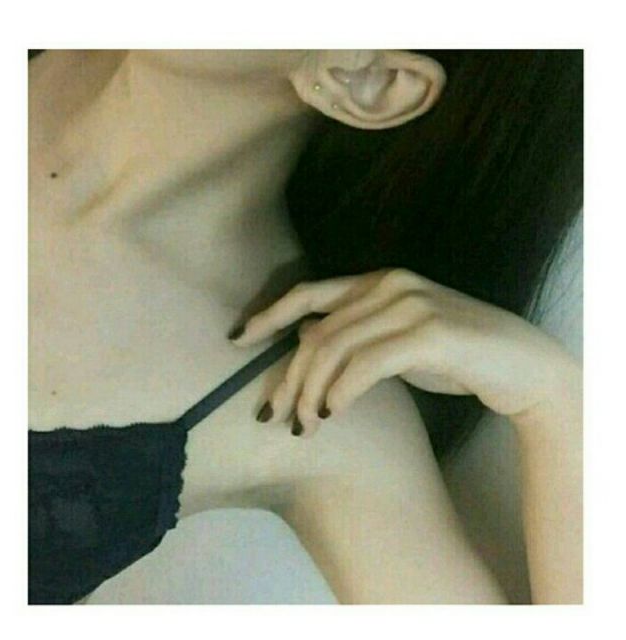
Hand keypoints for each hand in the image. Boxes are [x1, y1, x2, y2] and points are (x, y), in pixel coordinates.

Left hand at [230, 268, 578, 436]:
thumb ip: (356, 335)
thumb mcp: (397, 342)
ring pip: (334, 349)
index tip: (238, 340)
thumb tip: (304, 339)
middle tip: (273, 415)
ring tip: (304, 426)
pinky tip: (332, 414)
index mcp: (379, 280)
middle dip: (287, 377)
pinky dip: (342, 390)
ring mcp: (410, 306)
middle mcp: (390, 284)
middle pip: (316, 331)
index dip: (268, 314)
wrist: (521, 366)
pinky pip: (367, 364)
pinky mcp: (430, 334)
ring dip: (311, 393)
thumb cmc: (456, 356)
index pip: (309, 293)